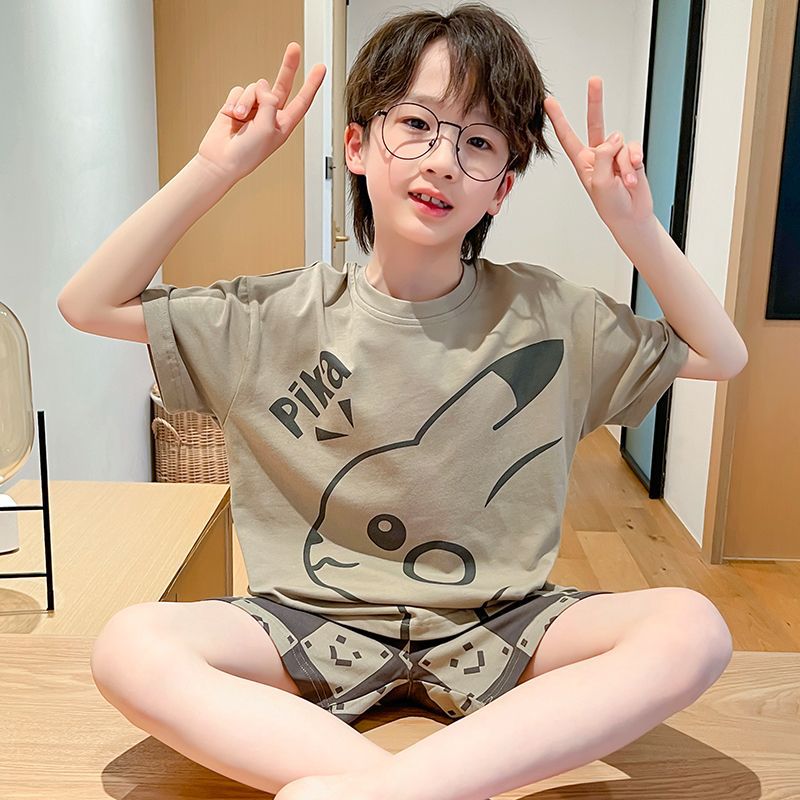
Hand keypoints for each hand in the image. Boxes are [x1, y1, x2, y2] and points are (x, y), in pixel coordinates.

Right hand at [196, 42, 325, 183]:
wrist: (221, 159)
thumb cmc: (247, 153)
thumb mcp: (268, 128)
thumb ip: (271, 103)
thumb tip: (264, 85)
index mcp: (284, 124)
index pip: (302, 100)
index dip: (312, 84)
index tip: (321, 68)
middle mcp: (271, 114)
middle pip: (283, 84)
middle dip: (289, 66)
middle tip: (294, 48)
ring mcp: (254, 108)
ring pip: (256, 87)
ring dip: (247, 101)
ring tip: (241, 118)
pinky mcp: (237, 103)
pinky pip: (239, 90)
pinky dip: (236, 101)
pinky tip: (232, 115)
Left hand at [543, 77, 652, 228]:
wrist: (632, 216)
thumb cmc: (611, 205)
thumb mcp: (599, 182)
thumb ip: (603, 156)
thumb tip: (614, 138)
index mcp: (582, 162)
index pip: (568, 136)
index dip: (559, 119)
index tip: (550, 102)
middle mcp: (598, 154)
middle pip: (595, 122)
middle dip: (595, 101)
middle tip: (594, 81)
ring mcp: (615, 154)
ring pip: (619, 142)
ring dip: (623, 163)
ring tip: (623, 182)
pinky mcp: (631, 156)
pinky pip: (634, 147)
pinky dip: (634, 161)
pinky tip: (633, 175)